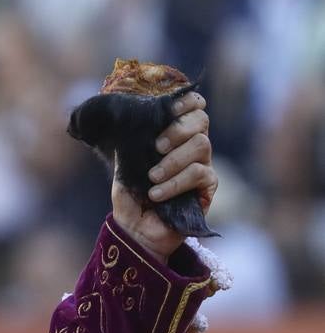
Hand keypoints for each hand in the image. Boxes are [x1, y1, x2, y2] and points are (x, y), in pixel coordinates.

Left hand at [111, 90, 217, 261]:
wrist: (136, 230)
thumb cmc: (131, 197)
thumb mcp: (125, 167)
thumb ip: (130, 144)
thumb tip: (130, 123)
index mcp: (174, 136)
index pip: (193, 108)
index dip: (187, 102)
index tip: (169, 108)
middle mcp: (192, 147)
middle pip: (201, 121)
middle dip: (177, 129)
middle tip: (156, 147)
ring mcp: (203, 165)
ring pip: (202, 145)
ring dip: (173, 160)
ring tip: (152, 177)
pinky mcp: (208, 187)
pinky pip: (199, 174)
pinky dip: (175, 182)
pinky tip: (157, 194)